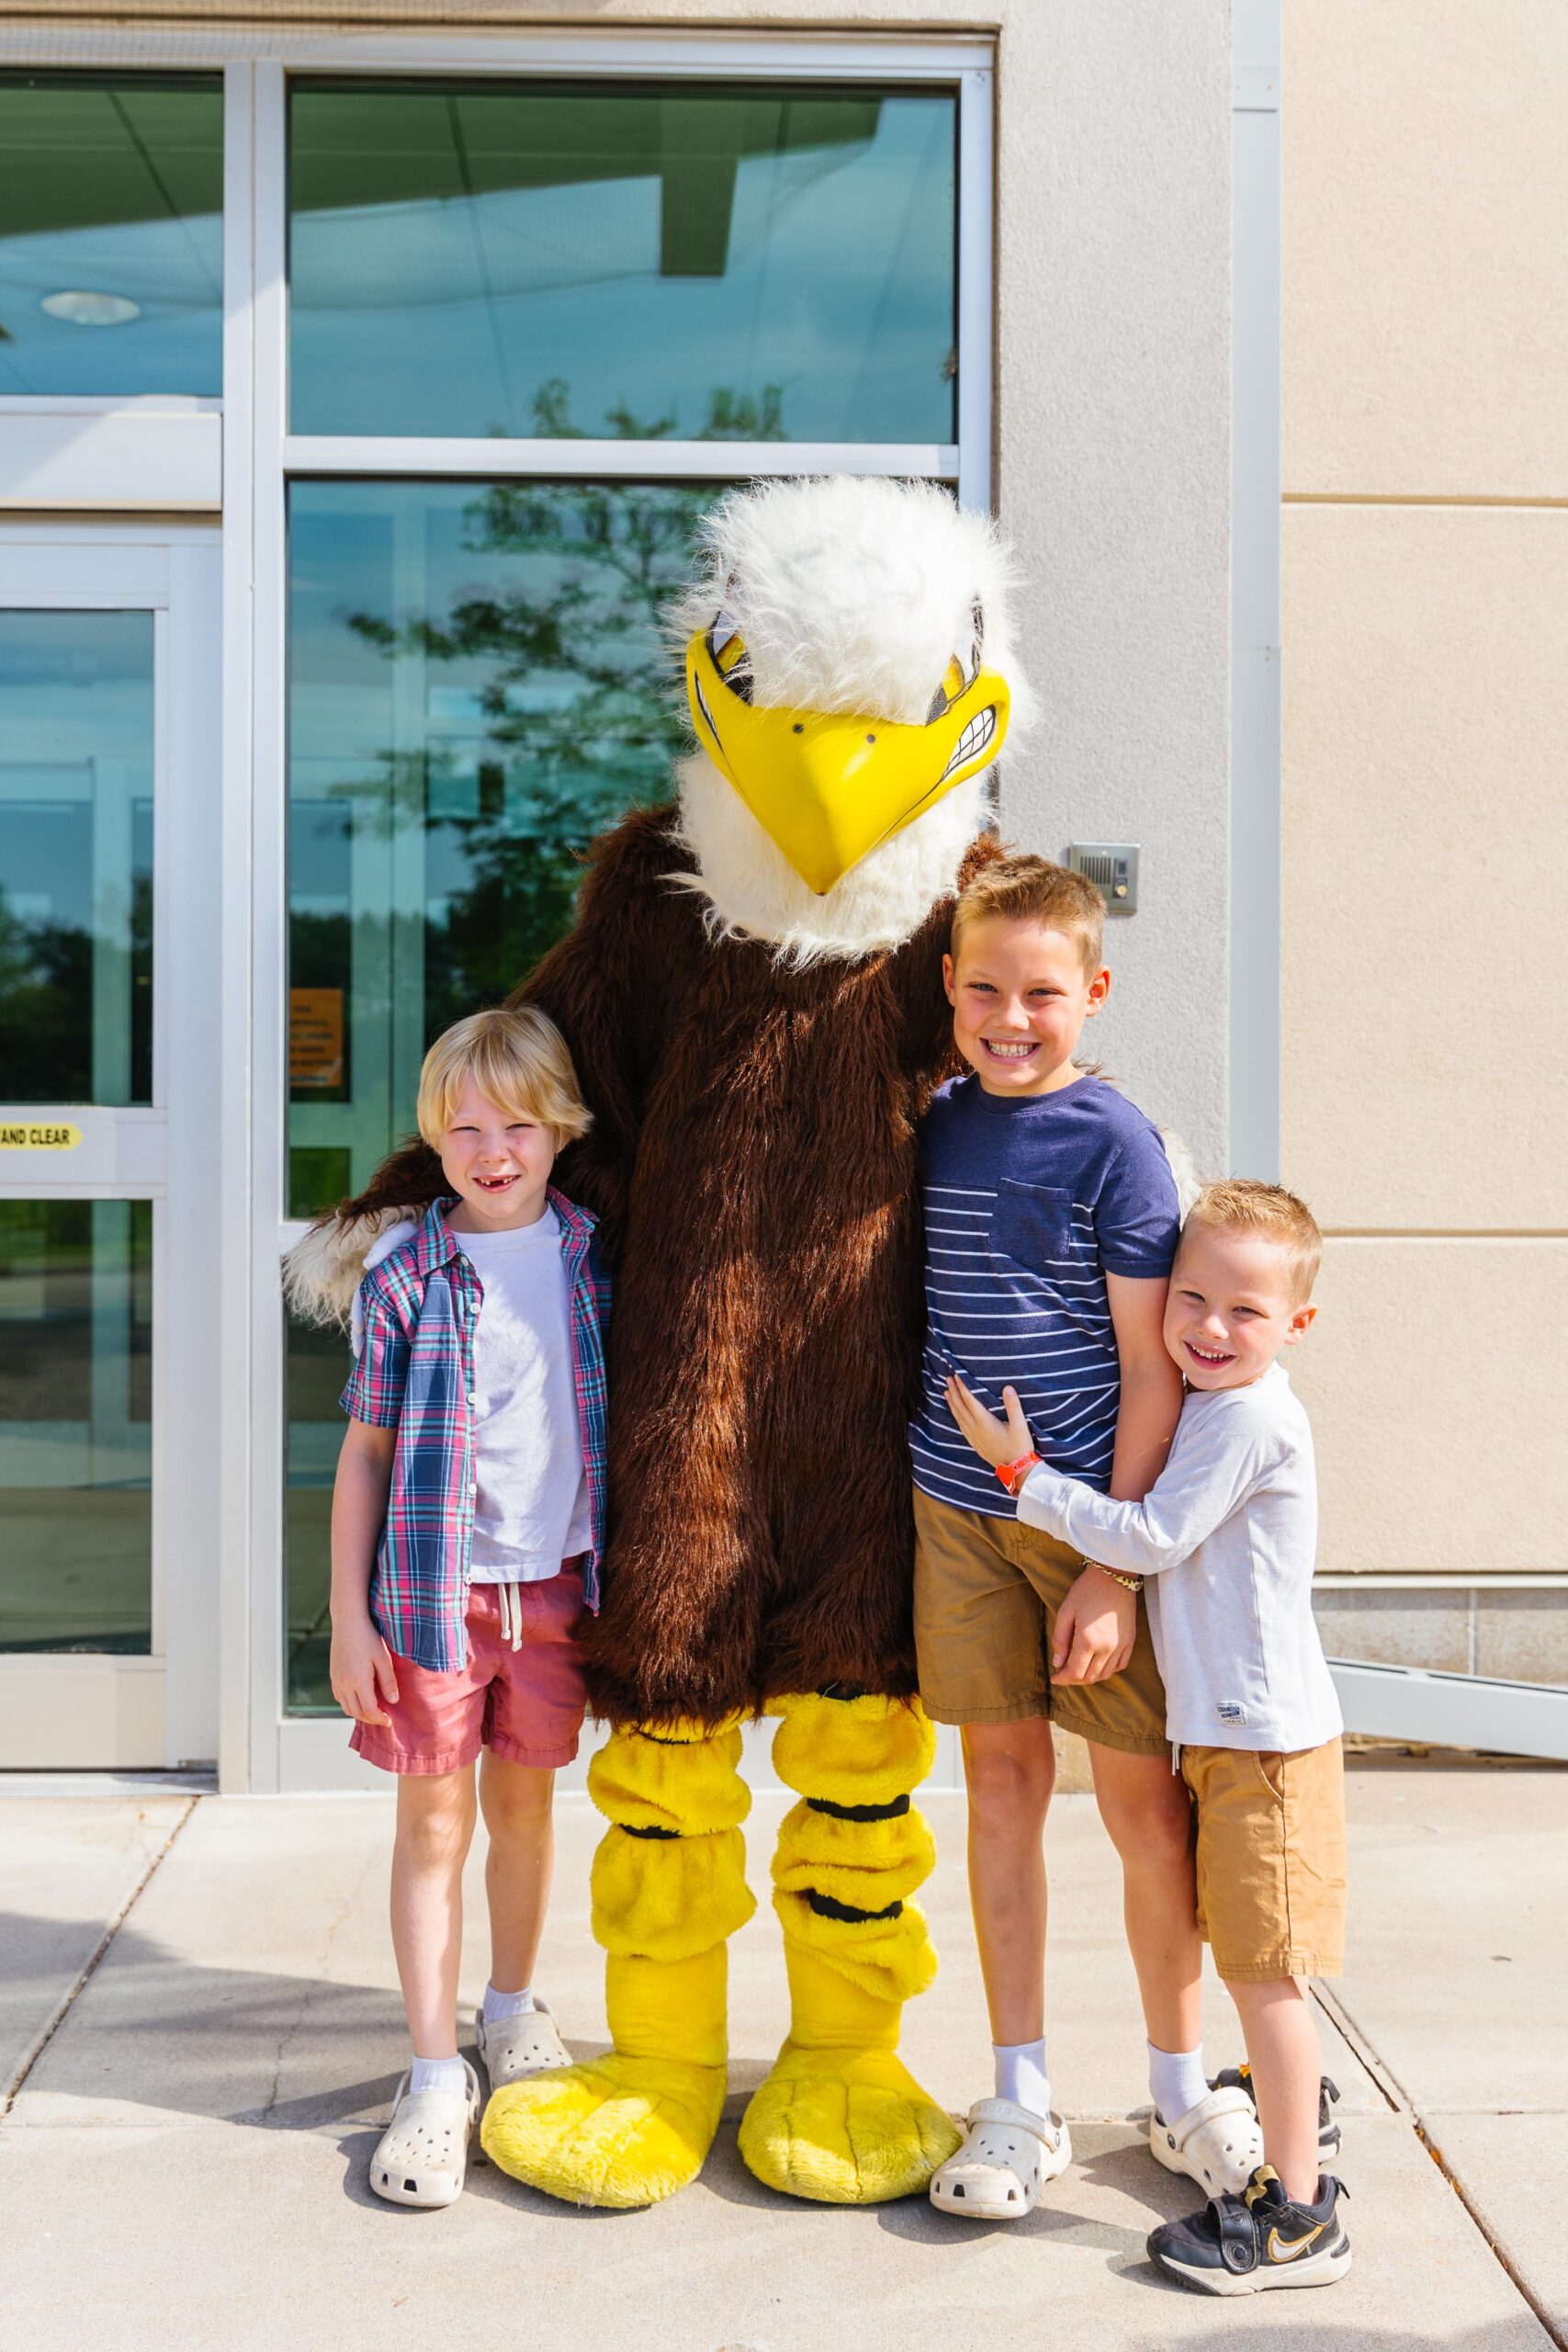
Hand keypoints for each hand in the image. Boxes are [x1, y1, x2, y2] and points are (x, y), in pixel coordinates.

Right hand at [329, 1614, 399, 1726]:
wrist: (348, 1621)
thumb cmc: (369, 1637)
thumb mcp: (383, 1658)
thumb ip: (388, 1681)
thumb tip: (393, 1702)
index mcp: (358, 1681)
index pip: (369, 1710)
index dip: (380, 1719)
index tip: (390, 1721)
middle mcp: (344, 1684)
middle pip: (356, 1712)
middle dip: (370, 1719)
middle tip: (383, 1718)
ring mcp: (336, 1680)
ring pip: (346, 1707)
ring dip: (359, 1713)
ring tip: (373, 1711)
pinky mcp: (333, 1675)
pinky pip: (339, 1697)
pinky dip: (350, 1704)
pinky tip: (360, 1699)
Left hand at [946, 1375, 1034, 1469]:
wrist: (1017, 1470)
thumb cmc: (1020, 1447)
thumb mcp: (1020, 1425)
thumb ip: (1013, 1405)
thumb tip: (1007, 1387)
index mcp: (985, 1423)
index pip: (970, 1401)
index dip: (963, 1388)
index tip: (957, 1377)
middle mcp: (976, 1429)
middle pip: (961, 1408)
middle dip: (954, 1392)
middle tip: (948, 1379)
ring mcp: (975, 1438)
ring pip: (959, 1418)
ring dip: (952, 1404)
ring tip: (946, 1393)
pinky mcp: (976, 1445)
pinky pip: (961, 1428)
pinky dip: (956, 1418)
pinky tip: (955, 1415)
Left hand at [1051, 1563, 1136, 1686]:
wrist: (1115, 1576)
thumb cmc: (1087, 1590)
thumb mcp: (1066, 1611)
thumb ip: (1060, 1639)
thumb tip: (1057, 1663)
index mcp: (1088, 1641)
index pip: (1075, 1673)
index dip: (1063, 1679)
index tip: (1054, 1678)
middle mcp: (1107, 1648)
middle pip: (1090, 1677)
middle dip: (1074, 1679)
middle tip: (1063, 1673)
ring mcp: (1121, 1645)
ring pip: (1105, 1674)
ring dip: (1090, 1677)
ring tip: (1079, 1669)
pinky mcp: (1130, 1641)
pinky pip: (1120, 1665)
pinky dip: (1108, 1669)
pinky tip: (1098, 1662)